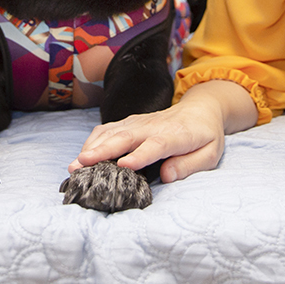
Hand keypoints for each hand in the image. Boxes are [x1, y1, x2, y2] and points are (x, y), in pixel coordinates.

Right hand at [67, 80, 254, 182]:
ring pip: (111, 131)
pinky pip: (107, 129)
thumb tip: (167, 176)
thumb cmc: (205, 135)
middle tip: (82, 164)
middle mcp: (153, 126)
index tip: (124, 166)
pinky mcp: (129, 122)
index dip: (140, 155)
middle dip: (102, 150)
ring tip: (75, 164)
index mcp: (176, 134)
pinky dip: (92, 141)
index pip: (156, 145)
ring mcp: (139, 122)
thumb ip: (190, 165)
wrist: (200, 109)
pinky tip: (83, 155)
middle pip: (125, 137)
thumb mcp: (210, 153)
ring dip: (92, 147)